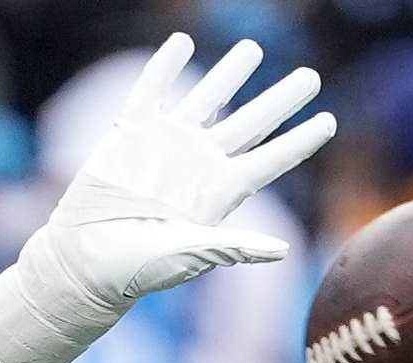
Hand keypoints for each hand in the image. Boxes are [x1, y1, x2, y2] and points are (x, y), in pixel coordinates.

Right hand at [0, 33, 335, 362]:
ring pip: (207, 98)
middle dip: (281, 98)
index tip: (329, 121)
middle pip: (251, 122)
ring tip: (254, 49)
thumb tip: (282, 252)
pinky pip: (151, 91)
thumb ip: (233, 246)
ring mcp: (166, 145)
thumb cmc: (136, 268)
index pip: (271, 160)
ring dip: (230, 74)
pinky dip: (164, 66)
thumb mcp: (189, 255)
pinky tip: (181, 43)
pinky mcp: (130, 134)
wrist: (83, 260)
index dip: (300, 141)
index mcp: (220, 192)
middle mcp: (199, 164)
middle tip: (310, 78)